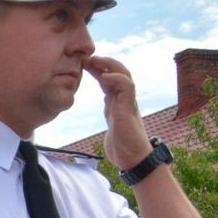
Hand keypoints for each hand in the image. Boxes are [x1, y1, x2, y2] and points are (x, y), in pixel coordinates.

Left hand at [86, 55, 151, 170]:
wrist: (133, 160)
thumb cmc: (123, 146)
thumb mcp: (111, 125)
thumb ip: (109, 113)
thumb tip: (106, 107)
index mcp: (118, 102)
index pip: (109, 79)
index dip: (98, 69)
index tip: (83, 63)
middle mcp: (124, 99)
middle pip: (118, 72)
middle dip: (103, 63)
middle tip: (87, 57)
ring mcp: (128, 103)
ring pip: (124, 75)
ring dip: (110, 66)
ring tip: (95, 60)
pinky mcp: (129, 109)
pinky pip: (127, 88)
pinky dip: (117, 79)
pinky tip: (106, 77)